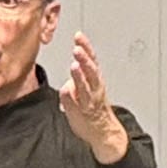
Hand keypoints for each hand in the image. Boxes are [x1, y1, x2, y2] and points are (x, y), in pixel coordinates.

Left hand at [58, 33, 128, 160]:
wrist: (102, 130)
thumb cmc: (94, 106)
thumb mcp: (89, 85)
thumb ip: (81, 73)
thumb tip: (75, 63)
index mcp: (96, 79)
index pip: (91, 59)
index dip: (86, 47)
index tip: (79, 36)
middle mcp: (95, 87)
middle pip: (90, 70)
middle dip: (84, 59)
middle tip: (77, 49)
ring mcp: (89, 100)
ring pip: (85, 86)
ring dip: (79, 76)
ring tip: (74, 66)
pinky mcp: (82, 112)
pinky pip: (75, 103)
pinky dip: (69, 97)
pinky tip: (64, 89)